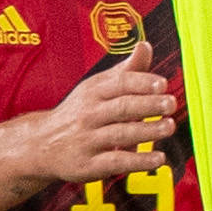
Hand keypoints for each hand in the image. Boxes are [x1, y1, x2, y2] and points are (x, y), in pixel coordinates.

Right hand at [25, 51, 178, 185]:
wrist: (41, 144)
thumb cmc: (78, 113)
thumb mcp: (96, 88)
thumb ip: (125, 71)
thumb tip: (145, 46)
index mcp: (94, 91)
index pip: (119, 83)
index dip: (142, 83)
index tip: (162, 84)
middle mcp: (89, 114)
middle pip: (121, 107)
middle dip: (148, 105)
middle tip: (170, 103)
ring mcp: (87, 140)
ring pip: (120, 133)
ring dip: (147, 131)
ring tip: (168, 126)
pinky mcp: (88, 164)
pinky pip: (115, 161)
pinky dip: (138, 161)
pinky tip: (158, 158)